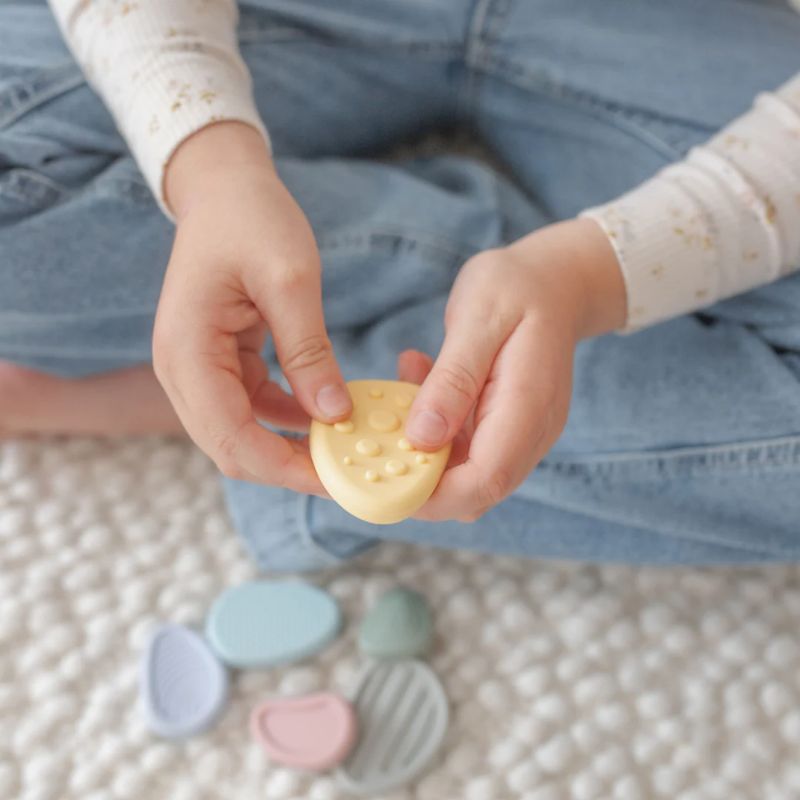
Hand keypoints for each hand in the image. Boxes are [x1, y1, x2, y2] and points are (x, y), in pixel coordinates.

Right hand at [153, 122, 349, 492]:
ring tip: (345, 450)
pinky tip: (328, 416)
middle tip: (347, 474)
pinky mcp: (221, 362)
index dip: (282, 466)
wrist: (225, 189)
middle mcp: (183, 370)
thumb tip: (333, 415)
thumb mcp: (290, 279)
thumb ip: (308, 351)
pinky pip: (253, 407)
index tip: (336, 480)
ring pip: (242, 432)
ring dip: (290, 446)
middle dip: (287, 466)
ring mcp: (199, 368)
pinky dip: (288, 418)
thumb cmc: (251, 219)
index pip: (229, 436)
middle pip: (231, 446)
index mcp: (187, 352)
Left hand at [404, 218, 626, 520]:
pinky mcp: (503, 428)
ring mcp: (519, 435)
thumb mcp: (479, 318)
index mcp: (528, 408)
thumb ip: (453, 380)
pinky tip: (416, 378)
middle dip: (414, 482)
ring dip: (418, 450)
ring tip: (391, 396)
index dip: (433, 495)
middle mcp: (529, 434)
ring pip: (463, 474)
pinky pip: (462, 447)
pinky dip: (430, 428)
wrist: (554, 282)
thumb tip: (422, 437)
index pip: (484, 480)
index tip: (379, 480)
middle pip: (472, 491)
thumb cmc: (517, 289)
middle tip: (364, 446)